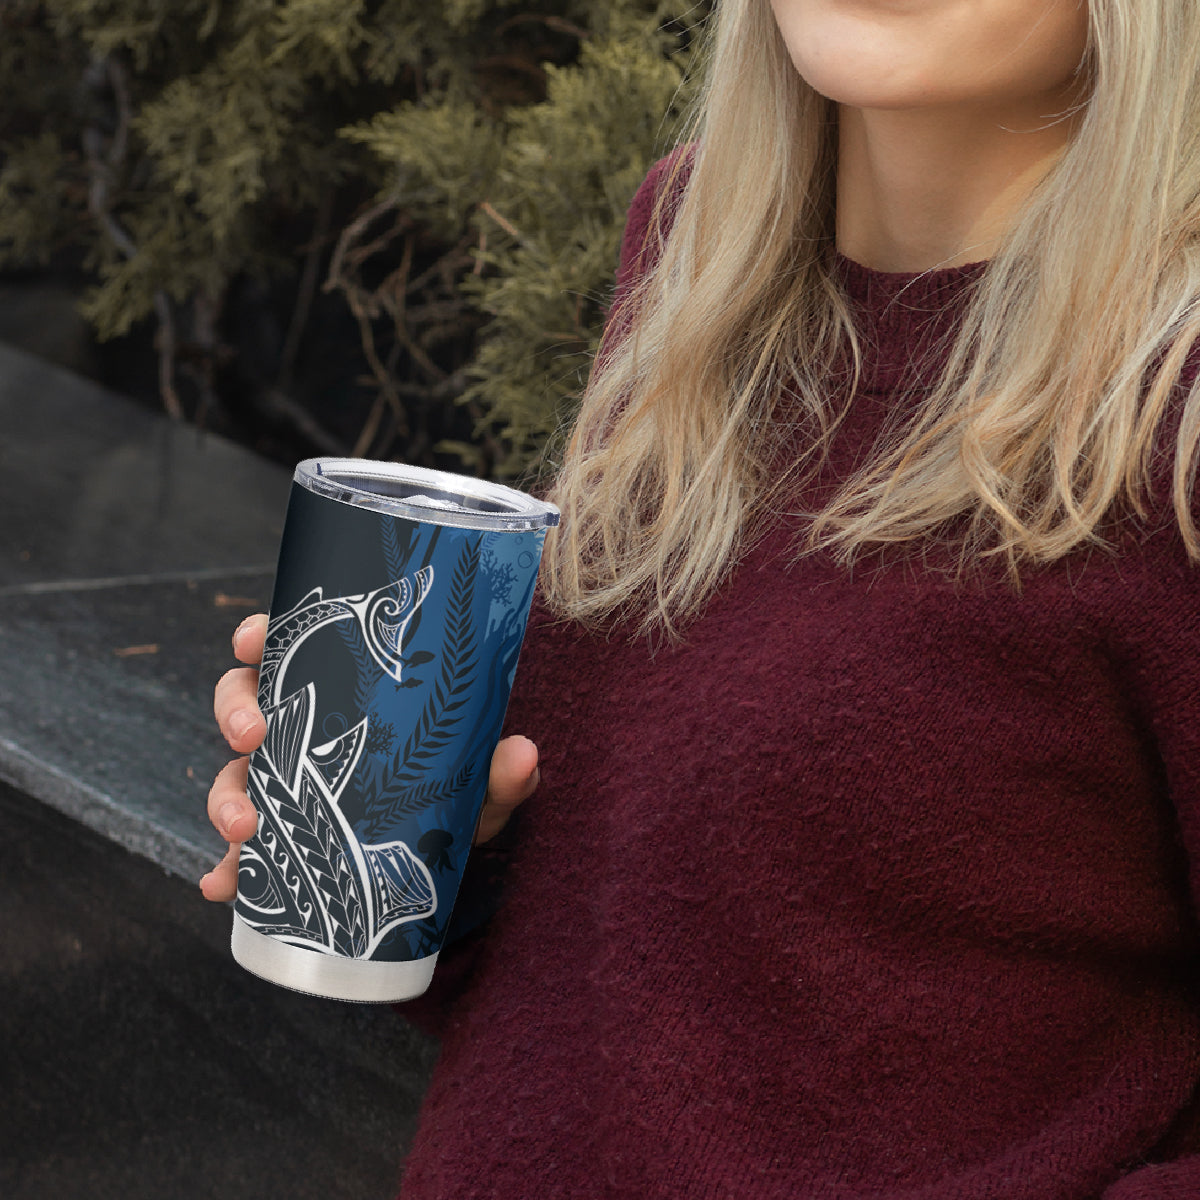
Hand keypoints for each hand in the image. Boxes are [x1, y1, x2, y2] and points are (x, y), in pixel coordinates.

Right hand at [199, 613, 539, 900]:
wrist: (450, 854)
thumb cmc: (458, 793)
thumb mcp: (479, 782)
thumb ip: (500, 771)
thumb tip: (523, 754)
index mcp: (340, 692)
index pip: (289, 649)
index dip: (258, 637)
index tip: (252, 639)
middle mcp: (304, 730)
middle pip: (243, 704)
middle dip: (235, 715)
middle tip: (252, 736)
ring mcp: (287, 784)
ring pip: (234, 774)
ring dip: (225, 797)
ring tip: (243, 828)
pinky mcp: (282, 839)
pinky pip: (241, 851)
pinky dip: (226, 869)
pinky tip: (222, 885)